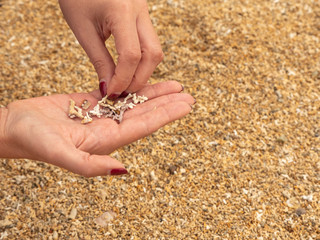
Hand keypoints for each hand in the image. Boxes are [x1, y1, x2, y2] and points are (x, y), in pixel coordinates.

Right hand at [0, 81, 193, 176]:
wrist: (14, 127)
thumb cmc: (33, 141)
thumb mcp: (61, 154)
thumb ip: (89, 166)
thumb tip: (123, 169)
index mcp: (106, 140)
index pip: (144, 126)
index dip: (166, 115)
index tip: (185, 105)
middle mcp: (108, 128)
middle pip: (144, 114)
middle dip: (167, 104)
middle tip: (188, 95)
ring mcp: (100, 115)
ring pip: (133, 102)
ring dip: (154, 94)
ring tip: (175, 86)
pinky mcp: (89, 102)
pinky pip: (117, 93)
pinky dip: (132, 87)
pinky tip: (144, 83)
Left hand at [59, 0, 163, 98]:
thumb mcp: (83, 29)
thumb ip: (99, 60)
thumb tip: (109, 87)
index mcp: (121, 11)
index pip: (131, 55)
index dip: (123, 79)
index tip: (112, 93)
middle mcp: (139, 10)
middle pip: (153, 54)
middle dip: (140, 78)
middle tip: (122, 92)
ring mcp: (144, 12)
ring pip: (155, 50)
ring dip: (143, 71)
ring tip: (124, 82)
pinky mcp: (143, 15)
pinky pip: (150, 43)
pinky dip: (141, 60)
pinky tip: (128, 69)